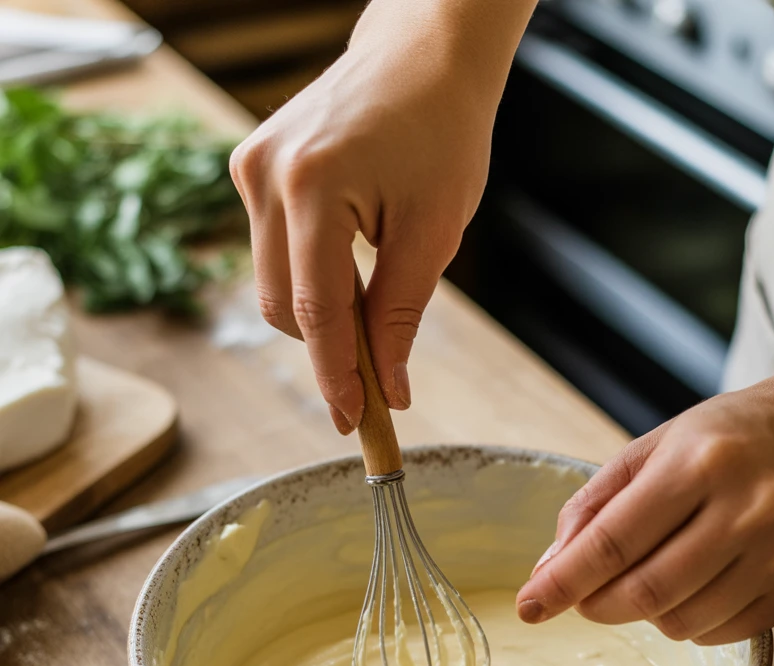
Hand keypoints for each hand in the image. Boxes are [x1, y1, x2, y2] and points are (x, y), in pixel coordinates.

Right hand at [230, 0, 532, 432]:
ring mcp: (251, 168)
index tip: (355, 422)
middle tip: (376, 384)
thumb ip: (401, 314)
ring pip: (273, 285)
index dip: (338, 376)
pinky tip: (348, 268)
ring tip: (372, 308)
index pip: (317, 311)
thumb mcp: (434, 231)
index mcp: (313, 186)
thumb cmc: (442, 131)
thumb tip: (389, 390)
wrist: (422, 55)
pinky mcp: (251, 166)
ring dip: (319, 315)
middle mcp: (267, 175)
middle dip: (327, 351)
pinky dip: (309, 278)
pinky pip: (273, 251)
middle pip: (282, 306)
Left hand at [516, 371, 773, 643]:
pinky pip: (720, 634)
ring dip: (644, 613)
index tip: (529, 607)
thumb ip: (594, 505)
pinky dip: (688, 620)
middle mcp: (748, 508)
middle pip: (646, 593)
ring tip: (652, 574)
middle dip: (596, 605)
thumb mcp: (650, 450)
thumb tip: (550, 569)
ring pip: (682, 623)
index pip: (612, 542)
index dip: (563, 582)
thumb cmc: (721, 443)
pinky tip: (694, 583)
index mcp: (700, 462)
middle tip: (583, 596)